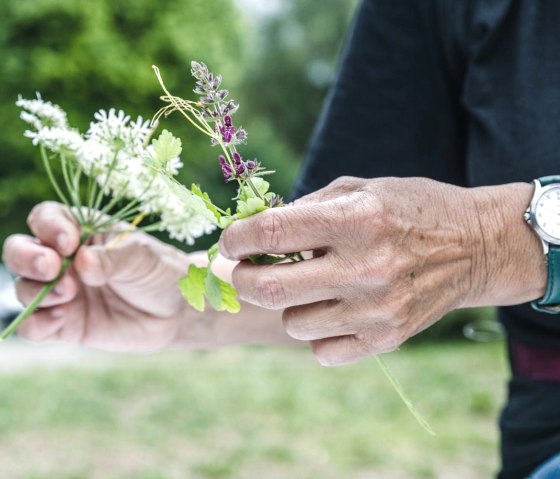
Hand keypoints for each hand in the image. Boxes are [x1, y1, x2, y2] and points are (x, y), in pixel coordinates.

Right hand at [2, 201, 194, 351]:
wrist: (177, 311)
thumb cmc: (160, 271)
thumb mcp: (143, 257)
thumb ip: (112, 258)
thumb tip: (82, 262)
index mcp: (82, 231)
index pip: (46, 219)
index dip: (49, 227)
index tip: (69, 242)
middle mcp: (64, 260)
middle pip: (20, 251)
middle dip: (27, 257)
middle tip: (52, 267)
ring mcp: (62, 292)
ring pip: (24, 287)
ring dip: (36, 291)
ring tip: (69, 293)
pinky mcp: (65, 324)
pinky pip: (34, 326)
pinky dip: (36, 323)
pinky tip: (59, 319)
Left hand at [220, 176, 545, 365]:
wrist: (475, 246)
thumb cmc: (410, 209)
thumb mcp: (359, 189)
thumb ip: (303, 209)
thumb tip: (251, 233)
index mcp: (355, 219)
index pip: (271, 234)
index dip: (235, 238)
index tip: (230, 242)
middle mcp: (365, 268)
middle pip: (268, 289)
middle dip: (241, 279)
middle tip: (244, 269)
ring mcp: (376, 310)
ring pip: (292, 323)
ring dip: (288, 303)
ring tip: (311, 285)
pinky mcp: (387, 339)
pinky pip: (321, 351)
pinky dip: (316, 332)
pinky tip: (333, 309)